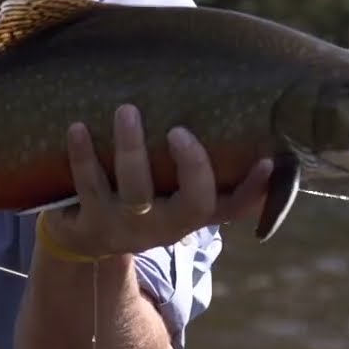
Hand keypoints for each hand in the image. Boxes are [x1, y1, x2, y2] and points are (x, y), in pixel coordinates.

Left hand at [39, 104, 273, 260]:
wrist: (84, 239)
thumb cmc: (141, 204)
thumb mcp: (175, 200)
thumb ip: (217, 183)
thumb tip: (270, 152)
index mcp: (187, 219)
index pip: (230, 208)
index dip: (253, 190)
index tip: (265, 159)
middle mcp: (161, 229)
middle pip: (188, 203)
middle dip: (191, 165)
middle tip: (178, 126)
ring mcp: (125, 229)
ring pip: (135, 193)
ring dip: (132, 149)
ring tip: (126, 110)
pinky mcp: (87, 225)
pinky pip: (87, 187)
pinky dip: (83, 156)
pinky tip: (78, 127)